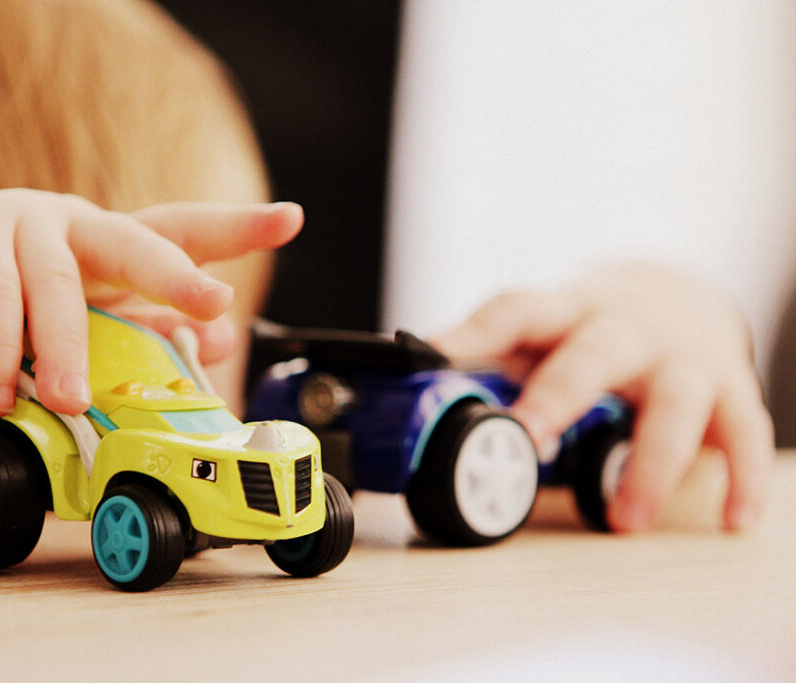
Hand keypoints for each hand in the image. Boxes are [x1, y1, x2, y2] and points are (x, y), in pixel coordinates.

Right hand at [0, 189, 302, 417]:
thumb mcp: (68, 347)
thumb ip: (129, 339)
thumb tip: (209, 341)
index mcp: (102, 248)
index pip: (176, 231)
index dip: (234, 226)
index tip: (291, 219)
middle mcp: (67, 226)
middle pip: (134, 239)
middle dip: (177, 272)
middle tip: (211, 301)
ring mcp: (12, 225)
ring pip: (60, 283)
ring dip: (71, 349)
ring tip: (75, 400)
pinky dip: (1, 350)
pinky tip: (1, 390)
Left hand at [431, 262, 773, 531]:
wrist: (677, 296)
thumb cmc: (589, 329)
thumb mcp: (541, 334)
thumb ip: (490, 363)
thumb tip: (408, 400)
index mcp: (564, 312)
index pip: (515, 310)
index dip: (473, 331)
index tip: (431, 354)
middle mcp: (624, 328)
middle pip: (593, 352)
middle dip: (560, 395)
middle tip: (529, 440)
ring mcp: (681, 358)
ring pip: (675, 401)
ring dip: (650, 463)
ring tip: (624, 520)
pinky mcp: (729, 390)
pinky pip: (743, 434)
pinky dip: (740, 478)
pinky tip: (730, 519)